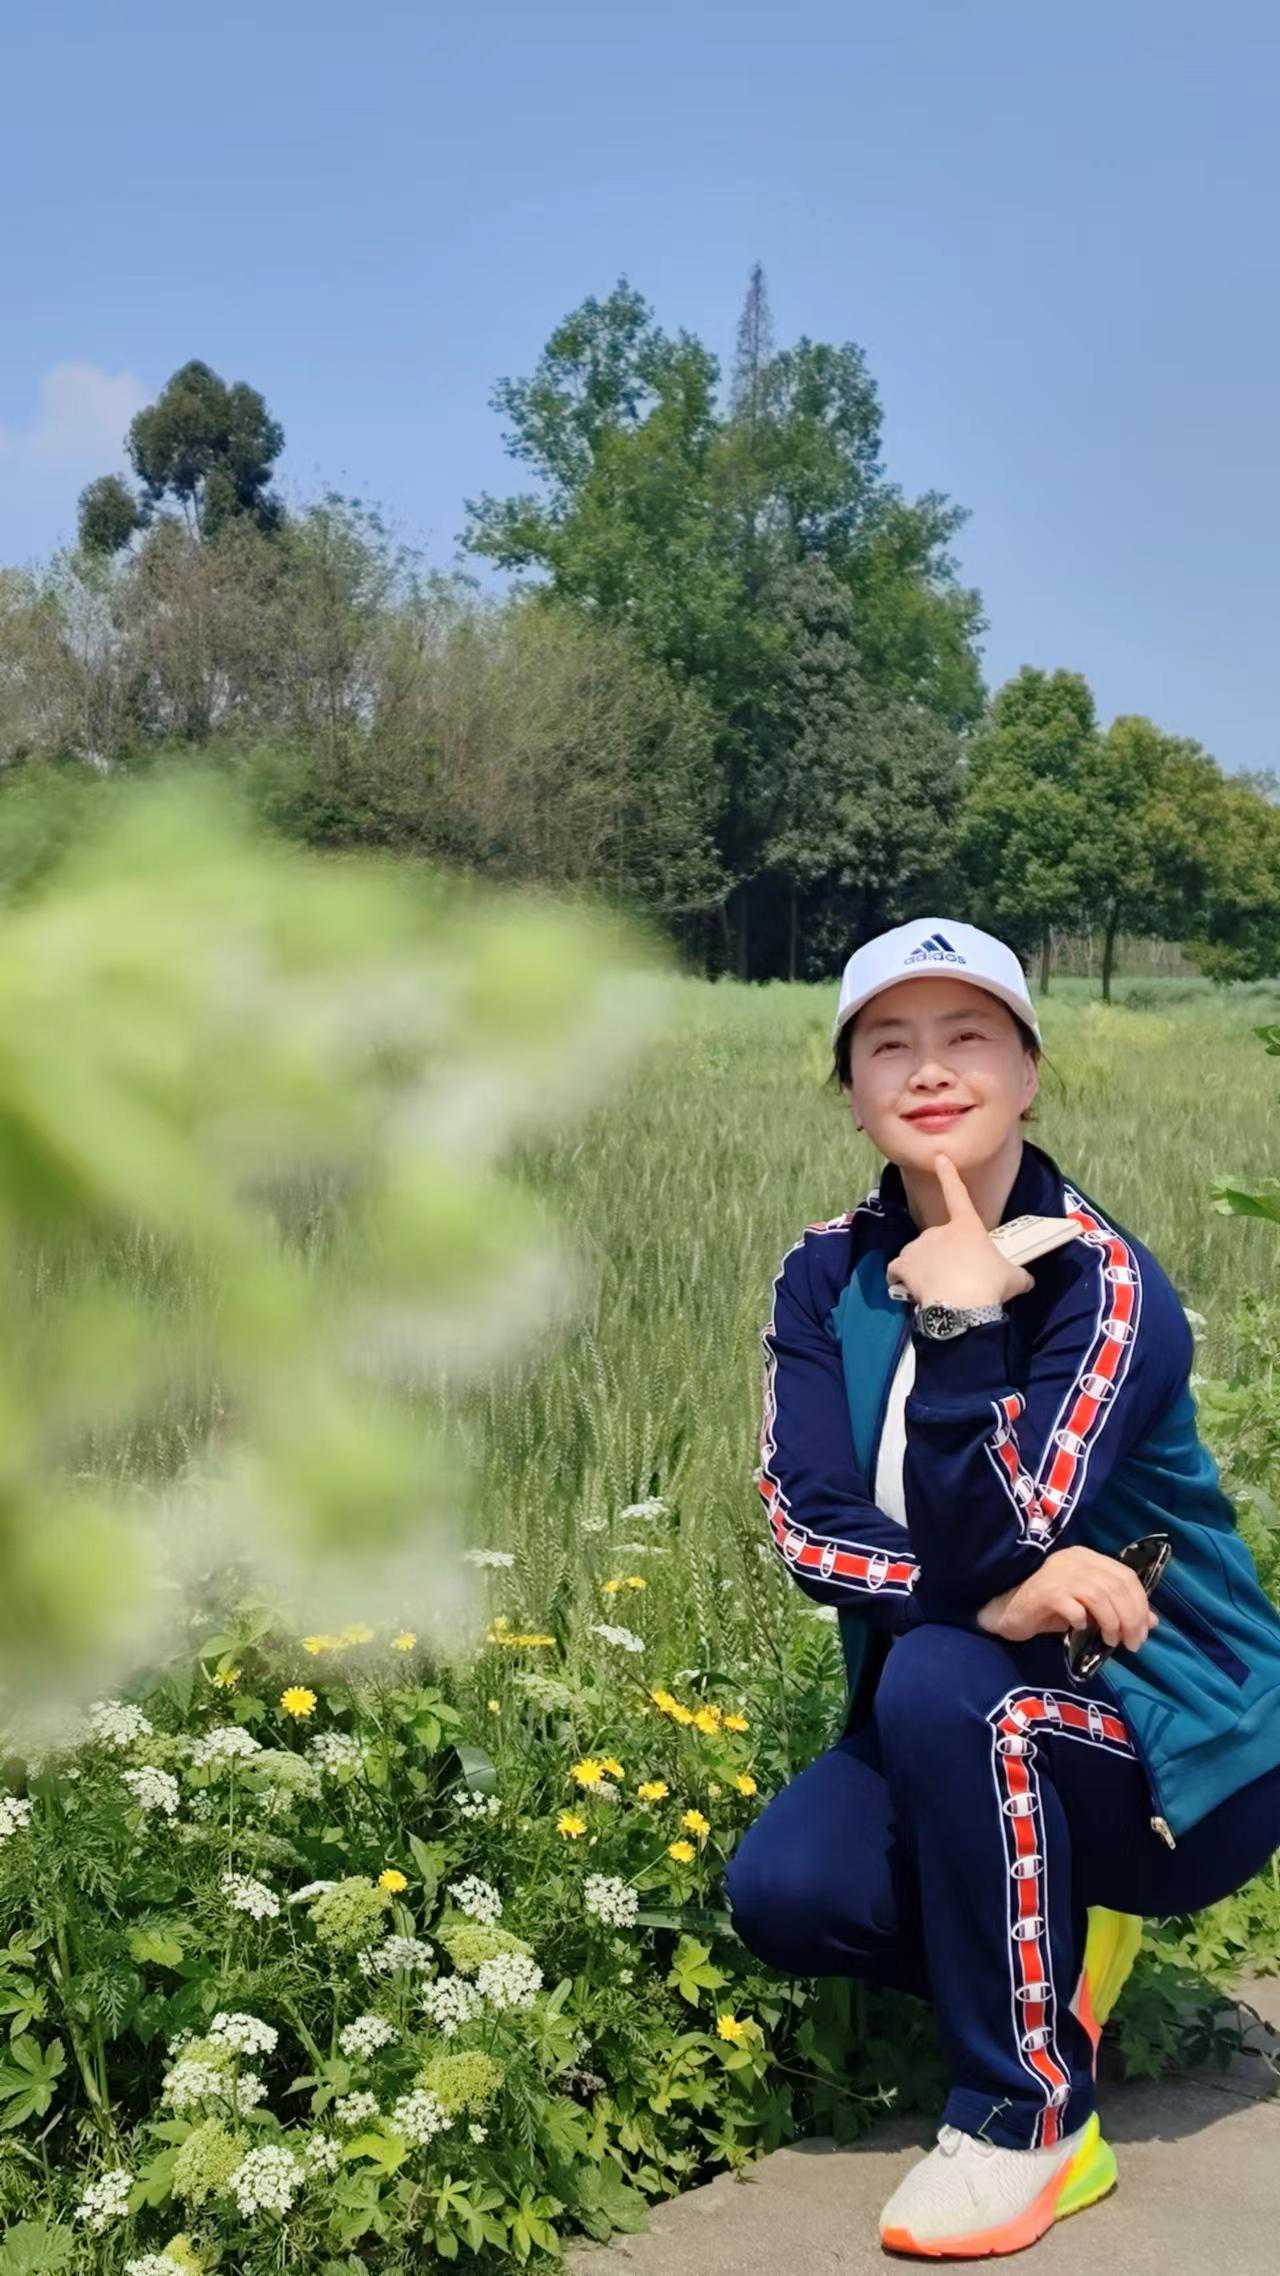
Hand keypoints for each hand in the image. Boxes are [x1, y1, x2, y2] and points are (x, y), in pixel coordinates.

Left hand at [891, 1150, 1035, 1310]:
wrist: (962, 1307)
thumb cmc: (990, 1286)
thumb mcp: (1014, 1279)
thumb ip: (1017, 1275)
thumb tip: (1026, 1280)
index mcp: (966, 1227)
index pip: (957, 1194)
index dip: (949, 1175)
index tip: (939, 1158)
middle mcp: (939, 1231)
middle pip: (939, 1241)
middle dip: (945, 1257)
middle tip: (957, 1281)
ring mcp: (918, 1247)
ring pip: (918, 1255)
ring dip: (924, 1268)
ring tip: (937, 1290)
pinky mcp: (903, 1265)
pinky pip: (897, 1269)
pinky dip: (901, 1277)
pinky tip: (910, 1290)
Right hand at [975, 1546, 1159, 1651]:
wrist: (1007, 1612)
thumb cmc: (1050, 1610)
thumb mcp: (1090, 1610)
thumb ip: (1118, 1610)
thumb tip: (1153, 1622)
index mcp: (1087, 1558)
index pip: (1126, 1576)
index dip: (1140, 1605)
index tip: (1143, 1632)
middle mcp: (1074, 1559)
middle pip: (1115, 1585)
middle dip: (1131, 1617)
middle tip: (1132, 1643)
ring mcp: (1057, 1573)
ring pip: (1099, 1595)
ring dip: (1112, 1622)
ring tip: (1112, 1642)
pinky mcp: (1043, 1591)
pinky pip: (1073, 1606)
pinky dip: (1083, 1620)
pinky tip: (1081, 1630)